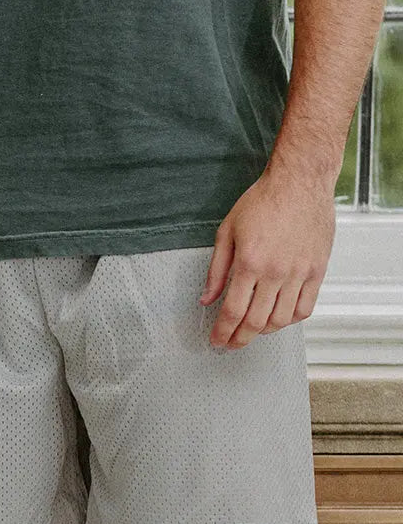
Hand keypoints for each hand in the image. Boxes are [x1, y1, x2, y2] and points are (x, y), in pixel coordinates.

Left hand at [201, 164, 334, 349]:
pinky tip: (279, 316)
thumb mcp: (227, 232)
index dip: (222, 333)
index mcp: (249, 263)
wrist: (300, 180)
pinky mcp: (318, 269)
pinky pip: (305, 307)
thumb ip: (216, 271)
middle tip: (231, 344)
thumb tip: (206, 300)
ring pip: (281, 319)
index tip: (216, 341)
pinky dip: (290, 319)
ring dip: (264, 331)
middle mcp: (275, 271)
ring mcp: (299, 271)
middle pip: (255, 322)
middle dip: (239, 339)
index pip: (232, 312)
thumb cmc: (262, 201)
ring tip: (253, 329)